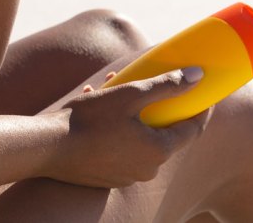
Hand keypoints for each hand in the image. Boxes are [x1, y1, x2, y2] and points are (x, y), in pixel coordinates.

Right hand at [41, 68, 210, 187]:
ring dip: (134, 117)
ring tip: (112, 91)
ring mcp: (128, 175)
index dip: (201, 108)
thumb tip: (197, 76)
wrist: (48, 148)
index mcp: (158, 150)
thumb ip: (165, 86)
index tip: (204, 92)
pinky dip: (118, 131)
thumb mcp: (129, 95)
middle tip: (149, 86)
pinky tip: (98, 111)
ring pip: (141, 140)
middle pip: (165, 134)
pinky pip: (123, 149)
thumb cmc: (89, 120)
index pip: (193, 129)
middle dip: (159, 108)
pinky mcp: (110, 176)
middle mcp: (148, 168)